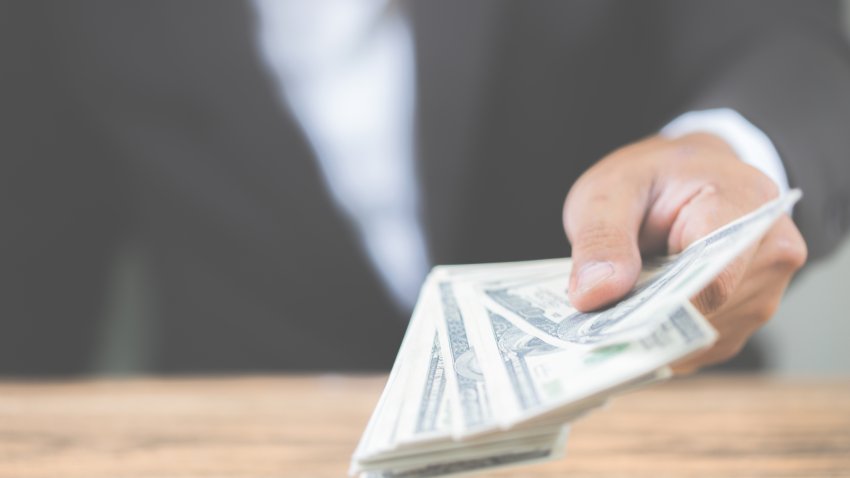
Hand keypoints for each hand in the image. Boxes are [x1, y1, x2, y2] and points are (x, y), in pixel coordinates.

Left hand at [563, 133, 806, 372]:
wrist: (687, 178)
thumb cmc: (652, 178)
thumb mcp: (609, 190)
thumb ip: (601, 237)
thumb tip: (593, 296)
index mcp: (744, 201)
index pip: (714, 278)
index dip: (660, 308)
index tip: (610, 323)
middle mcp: (771, 249)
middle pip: (708, 314)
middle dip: (648, 321)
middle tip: (597, 318)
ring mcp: (766, 287)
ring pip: (703, 337)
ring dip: (654, 332)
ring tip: (618, 306)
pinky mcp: (747, 315)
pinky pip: (702, 344)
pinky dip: (664, 338)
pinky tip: (638, 316)